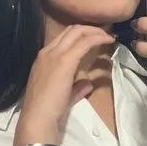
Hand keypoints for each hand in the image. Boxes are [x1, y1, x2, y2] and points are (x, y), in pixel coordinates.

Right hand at [15, 25, 114, 143]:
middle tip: (104, 34)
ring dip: (95, 31)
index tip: (94, 39)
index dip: (81, 35)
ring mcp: (55, 55)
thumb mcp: (64, 95)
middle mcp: (48, 52)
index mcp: (44, 58)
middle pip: (70, 30)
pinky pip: (84, 43)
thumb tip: (88, 84)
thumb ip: (76, 87)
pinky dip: (98, 39)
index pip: (64, 38)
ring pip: (77, 32)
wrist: (38, 116)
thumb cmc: (48, 109)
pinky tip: (107, 41)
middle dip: (89, 29)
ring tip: (108, 36)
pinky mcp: (65, 61)